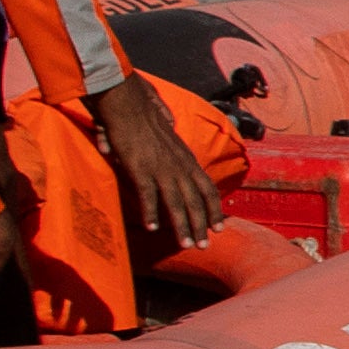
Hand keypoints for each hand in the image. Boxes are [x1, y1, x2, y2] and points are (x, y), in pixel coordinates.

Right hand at [94, 75, 226, 252]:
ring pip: (177, 203)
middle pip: (196, 201)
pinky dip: (151, 213)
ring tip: (186, 245)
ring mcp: (161, 167)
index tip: (219, 227)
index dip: (214, 209)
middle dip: (201, 225)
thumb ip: (174, 156)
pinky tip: (152, 228)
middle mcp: (179, 164)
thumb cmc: (145, 119)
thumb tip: (178, 165)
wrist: (129, 102)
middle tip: (204, 246)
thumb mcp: (168, 139)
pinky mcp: (140, 167)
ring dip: (182, 226)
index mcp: (187, 158)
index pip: (208, 187)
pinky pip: (148, 195)